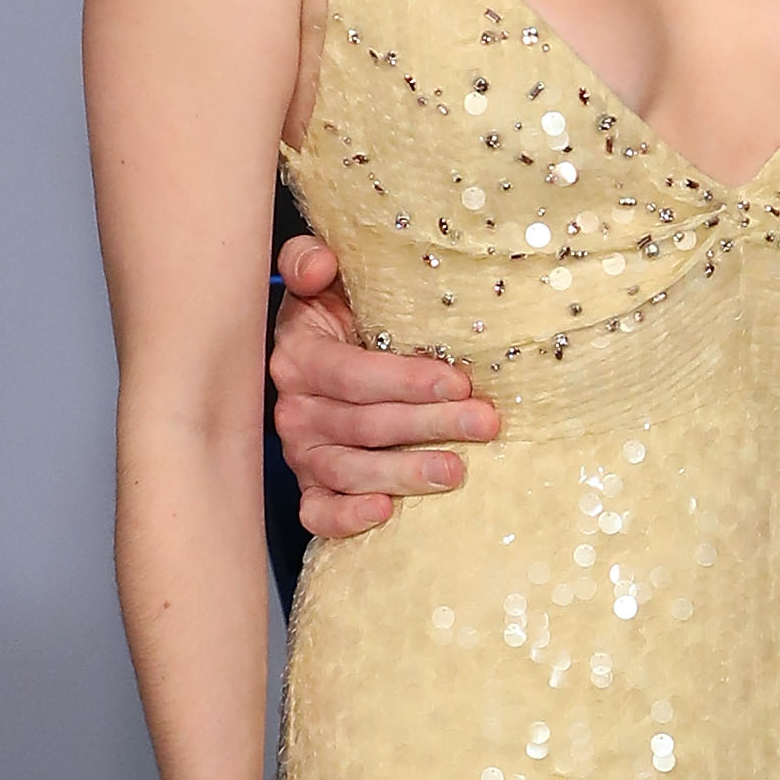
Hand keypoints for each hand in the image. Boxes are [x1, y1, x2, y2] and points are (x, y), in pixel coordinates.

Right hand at [271, 236, 498, 536]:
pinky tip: (384, 512)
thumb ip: (310, 260)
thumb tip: (320, 265)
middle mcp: (295, 409)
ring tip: (457, 471)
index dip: (406, 380)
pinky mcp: (311, 487)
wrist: (320, 352)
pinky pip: (318, 512)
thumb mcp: (323, 278)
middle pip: (364, 424)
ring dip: (404, 474)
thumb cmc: (337, 312)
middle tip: (484, 423)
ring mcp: (302, 453)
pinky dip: (345, 518)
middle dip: (429, 425)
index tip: (459, 382)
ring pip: (348, 471)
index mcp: (300, 357)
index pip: (354, 374)